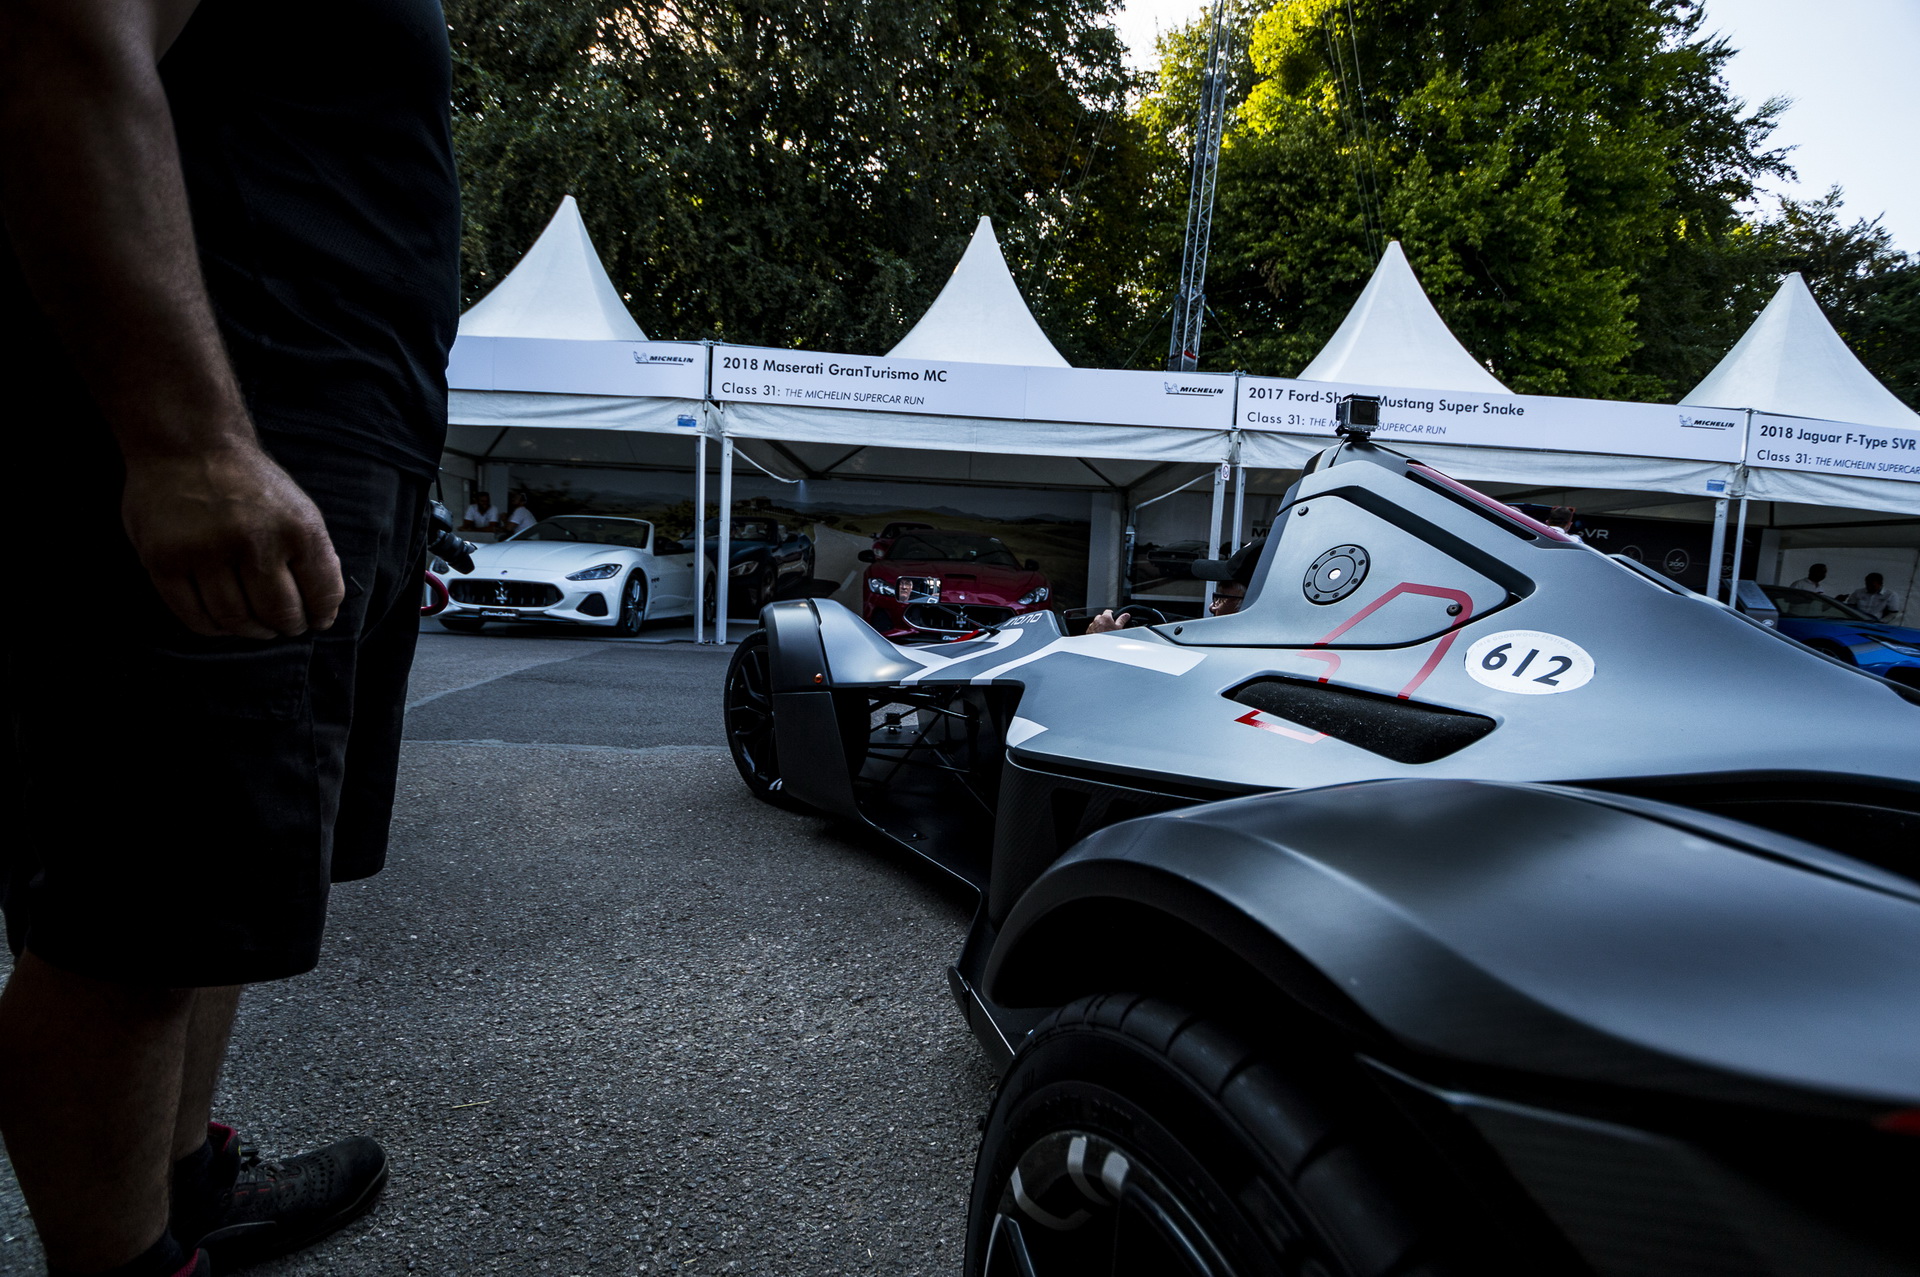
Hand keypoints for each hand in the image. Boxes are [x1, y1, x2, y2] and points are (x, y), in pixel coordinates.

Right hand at [122, 445, 343, 638]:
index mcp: (298, 529)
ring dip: (250, 631)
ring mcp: (206, 551)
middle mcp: (254, 541)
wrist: (188, 443)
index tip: (315, 621)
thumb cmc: (249, 483)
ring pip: (236, 620)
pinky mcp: (164, 560)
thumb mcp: (298, 509)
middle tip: (282, 626)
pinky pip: (194, 617)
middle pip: (279, 614)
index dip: (320, 616)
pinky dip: (213, 628)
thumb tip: (324, 612)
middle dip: (286, 626)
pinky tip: (222, 621)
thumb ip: (314, 556)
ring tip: (254, 625)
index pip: (322, 595)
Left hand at [1085, 609, 1130, 633]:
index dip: (1111, 614)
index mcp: (1105, 617)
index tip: (1113, 617)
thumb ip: (1122, 620)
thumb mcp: (1118, 628)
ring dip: (1099, 625)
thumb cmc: (1108, 637)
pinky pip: (1092, 628)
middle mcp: (1097, 620)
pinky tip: (1099, 635)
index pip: (1108, 611)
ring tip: (1104, 632)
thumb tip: (1126, 615)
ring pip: (1096, 623)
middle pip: (1101, 617)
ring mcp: (1092, 625)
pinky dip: (1095, 630)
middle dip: (1105, 621)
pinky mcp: (1088, 631)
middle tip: (1109, 627)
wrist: (1099, 646)